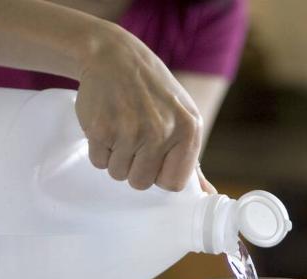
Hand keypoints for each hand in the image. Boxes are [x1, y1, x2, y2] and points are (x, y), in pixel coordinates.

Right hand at [75, 23, 202, 191]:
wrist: (115, 56)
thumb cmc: (153, 92)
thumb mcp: (183, 118)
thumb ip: (192, 160)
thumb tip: (208, 195)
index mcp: (189, 130)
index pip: (173, 184)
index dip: (159, 174)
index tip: (154, 157)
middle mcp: (162, 131)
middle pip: (142, 183)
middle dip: (134, 167)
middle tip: (133, 138)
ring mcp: (130, 131)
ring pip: (118, 174)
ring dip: (116, 157)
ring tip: (120, 128)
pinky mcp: (102, 129)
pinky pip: (98, 162)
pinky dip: (99, 148)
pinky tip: (107, 123)